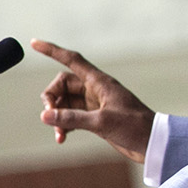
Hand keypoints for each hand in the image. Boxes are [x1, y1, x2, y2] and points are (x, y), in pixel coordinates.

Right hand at [32, 41, 153, 161]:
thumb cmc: (134, 127)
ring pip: (65, 103)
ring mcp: (95, 104)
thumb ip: (72, 118)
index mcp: (100, 82)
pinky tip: (62, 138)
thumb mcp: (102, 122)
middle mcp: (95, 89)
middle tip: (49, 117)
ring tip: (59, 134)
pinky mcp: (95, 118)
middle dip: (51, 98)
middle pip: (62, 85)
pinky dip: (64, 125)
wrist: (153, 144)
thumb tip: (45, 115)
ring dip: (57, 116)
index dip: (52, 51)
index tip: (34, 43)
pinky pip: (71, 116)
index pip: (72, 59)